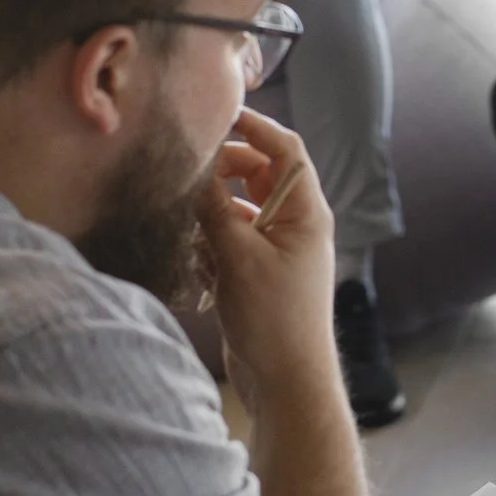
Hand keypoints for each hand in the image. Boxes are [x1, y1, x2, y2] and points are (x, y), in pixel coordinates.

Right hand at [198, 108, 335, 391]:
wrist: (286, 381)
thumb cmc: (274, 319)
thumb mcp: (237, 256)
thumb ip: (213, 208)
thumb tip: (194, 166)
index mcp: (305, 211)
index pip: (284, 148)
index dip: (253, 126)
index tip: (216, 114)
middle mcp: (295, 224)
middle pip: (257, 174)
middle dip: (222, 176)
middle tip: (190, 179)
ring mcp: (277, 249)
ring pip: (236, 209)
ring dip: (211, 218)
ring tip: (195, 237)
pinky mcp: (258, 272)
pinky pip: (229, 241)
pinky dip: (211, 247)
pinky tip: (202, 271)